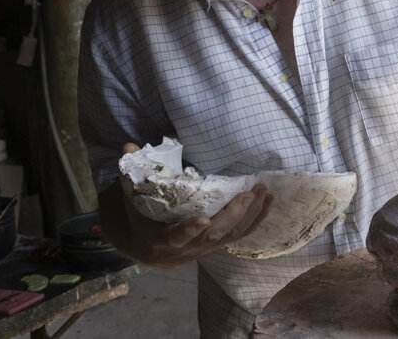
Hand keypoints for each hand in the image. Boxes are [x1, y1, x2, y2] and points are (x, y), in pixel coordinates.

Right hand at [97, 143, 274, 268]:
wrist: (152, 251)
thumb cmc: (143, 220)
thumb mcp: (133, 200)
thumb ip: (134, 174)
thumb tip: (129, 146)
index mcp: (162, 239)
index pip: (177, 236)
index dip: (190, 230)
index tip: (204, 219)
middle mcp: (188, 248)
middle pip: (215, 235)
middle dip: (234, 215)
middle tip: (249, 193)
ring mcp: (207, 248)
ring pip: (233, 235)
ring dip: (252, 214)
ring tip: (264, 192)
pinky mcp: (220, 245)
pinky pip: (242, 234)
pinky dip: (258, 218)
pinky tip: (269, 201)